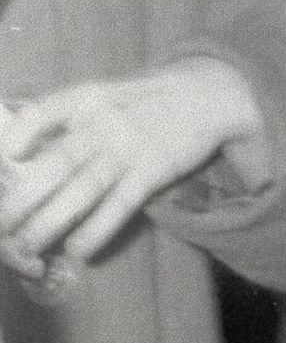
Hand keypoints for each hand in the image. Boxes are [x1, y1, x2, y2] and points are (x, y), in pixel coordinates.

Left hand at [0, 57, 265, 275]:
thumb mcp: (106, 96)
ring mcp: (131, 147)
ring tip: (23, 248)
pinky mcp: (154, 171)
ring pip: (84, 189)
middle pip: (58, 162)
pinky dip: (99, 228)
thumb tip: (19, 156)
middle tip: (0, 224)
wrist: (209, 93)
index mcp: (90, 97)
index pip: (44, 110)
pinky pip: (121, 204)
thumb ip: (67, 123)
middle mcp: (106, 122)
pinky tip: (76, 249)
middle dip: (23, 197)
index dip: (19, 133)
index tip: (5, 155)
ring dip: (50, 221)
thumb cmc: (144, 100)